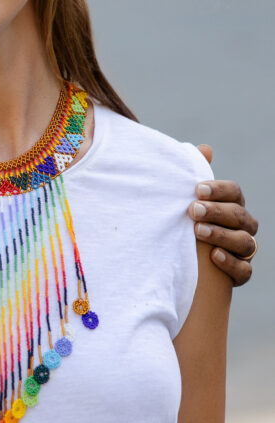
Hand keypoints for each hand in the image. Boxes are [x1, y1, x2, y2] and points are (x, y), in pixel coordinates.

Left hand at [189, 144, 258, 285]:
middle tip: (193, 210)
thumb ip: (194, 174)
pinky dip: (230, 263)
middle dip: (217, 211)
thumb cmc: (184, 220)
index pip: (234, 192)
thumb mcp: (185, 198)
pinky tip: (213, 256)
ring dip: (221, 235)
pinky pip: (244, 271)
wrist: (179, 258)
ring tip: (198, 231)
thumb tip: (205, 149)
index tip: (197, 189)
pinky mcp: (239, 273)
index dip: (218, 190)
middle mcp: (242, 226)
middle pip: (239, 215)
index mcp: (231, 204)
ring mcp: (242, 250)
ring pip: (244, 242)